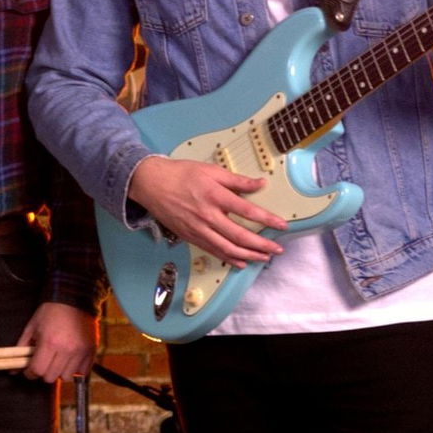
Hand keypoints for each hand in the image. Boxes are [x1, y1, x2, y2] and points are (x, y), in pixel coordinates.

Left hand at [18, 301, 97, 382]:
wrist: (73, 299)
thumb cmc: (50, 312)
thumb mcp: (32, 327)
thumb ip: (21, 348)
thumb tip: (13, 369)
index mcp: (49, 342)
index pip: (37, 370)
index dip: (30, 373)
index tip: (30, 369)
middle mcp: (66, 349)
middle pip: (51, 377)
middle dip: (44, 373)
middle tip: (43, 363)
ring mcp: (80, 351)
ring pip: (67, 377)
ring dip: (60, 372)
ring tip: (57, 361)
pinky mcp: (91, 351)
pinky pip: (82, 372)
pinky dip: (75, 370)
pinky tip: (70, 360)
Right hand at [127, 154, 285, 264]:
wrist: (150, 184)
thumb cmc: (180, 174)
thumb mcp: (211, 170)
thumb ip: (237, 180)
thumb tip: (260, 184)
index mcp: (214, 196)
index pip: (247, 211)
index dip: (267, 219)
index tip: (282, 225)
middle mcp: (207, 215)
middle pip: (239, 236)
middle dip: (261, 245)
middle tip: (277, 249)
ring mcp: (197, 228)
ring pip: (226, 248)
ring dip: (247, 255)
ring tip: (263, 258)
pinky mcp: (189, 236)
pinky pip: (212, 251)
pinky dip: (228, 258)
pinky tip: (240, 261)